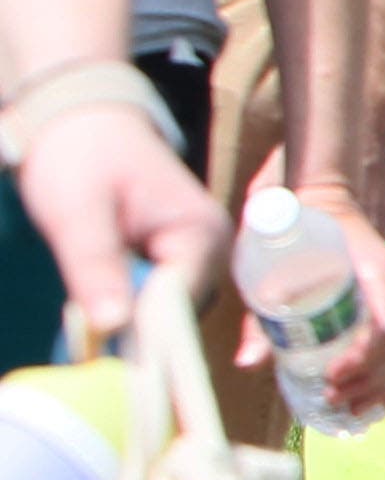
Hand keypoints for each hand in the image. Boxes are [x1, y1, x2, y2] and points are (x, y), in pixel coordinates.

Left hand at [11, 100, 222, 341]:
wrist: (80, 122)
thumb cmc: (79, 156)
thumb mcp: (77, 212)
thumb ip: (95, 266)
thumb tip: (113, 327)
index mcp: (202, 235)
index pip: (183, 304)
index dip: (145, 335)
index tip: (106, 357)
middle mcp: (213, 252)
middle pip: (178, 317)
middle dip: (131, 330)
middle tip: (82, 337)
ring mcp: (198, 258)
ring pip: (166, 314)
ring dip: (125, 320)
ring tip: (83, 319)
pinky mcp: (177, 262)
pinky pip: (155, 302)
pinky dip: (123, 307)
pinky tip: (94, 303)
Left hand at [280, 187, 384, 424]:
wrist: (327, 201)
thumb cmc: (294, 231)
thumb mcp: (271, 265)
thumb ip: (261, 315)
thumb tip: (248, 364)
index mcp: (375, 273)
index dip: (363, 359)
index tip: (332, 377)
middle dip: (370, 381)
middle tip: (333, 399)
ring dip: (383, 387)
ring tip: (349, 408)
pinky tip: (376, 401)